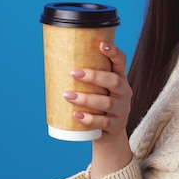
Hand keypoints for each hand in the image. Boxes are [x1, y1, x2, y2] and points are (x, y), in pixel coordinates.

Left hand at [63, 41, 132, 176]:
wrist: (110, 133)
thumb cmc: (98, 105)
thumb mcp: (98, 89)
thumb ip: (85, 78)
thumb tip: (53, 61)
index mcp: (120, 78)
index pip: (121, 61)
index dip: (113, 52)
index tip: (101, 44)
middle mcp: (125, 92)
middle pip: (114, 81)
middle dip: (94, 76)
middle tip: (74, 73)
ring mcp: (123, 110)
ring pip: (107, 103)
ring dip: (86, 99)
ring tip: (68, 95)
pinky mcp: (117, 126)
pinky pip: (104, 122)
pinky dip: (90, 119)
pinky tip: (76, 115)